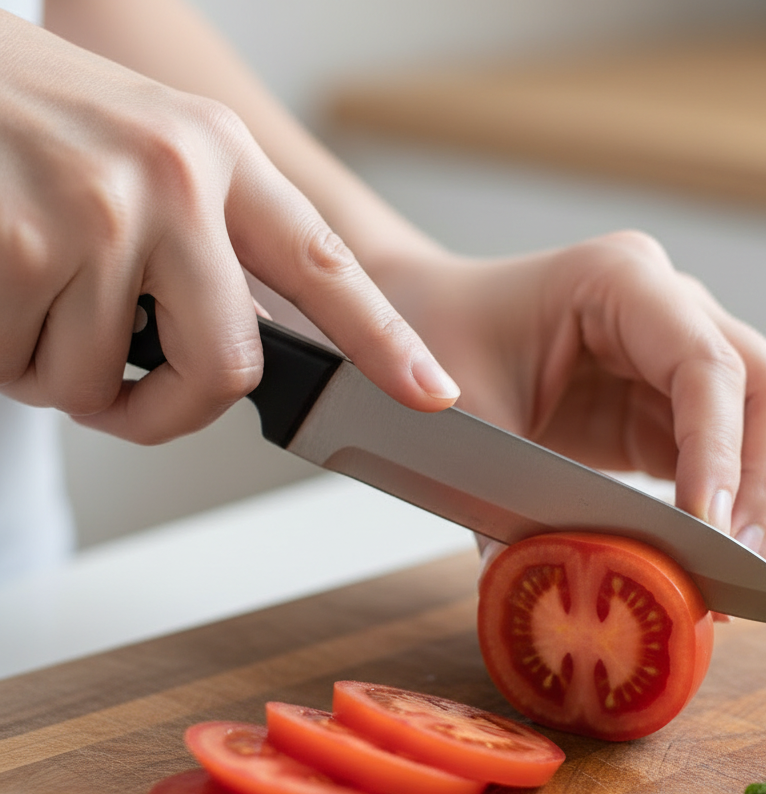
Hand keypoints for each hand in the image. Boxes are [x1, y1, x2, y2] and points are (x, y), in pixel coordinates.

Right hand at [0, 12, 457, 443]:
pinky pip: (26, 372)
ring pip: (103, 384)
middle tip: (120, 397)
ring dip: (59, 372)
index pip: (324, 265)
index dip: (386, 341)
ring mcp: (96, 213)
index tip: (432, 394)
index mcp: (218, 156)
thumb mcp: (142, 149)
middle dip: (167, 411)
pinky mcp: (15, 248)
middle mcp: (173, 180)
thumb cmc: (26, 119)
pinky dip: (3, 356)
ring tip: (26, 296)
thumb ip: (207, 241)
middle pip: (226, 368)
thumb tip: (236, 353)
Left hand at [379, 232, 765, 560]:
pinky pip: (736, 451)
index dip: (719, 451)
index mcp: (618, 280)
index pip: (704, 364)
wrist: (433, 319)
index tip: (708, 531)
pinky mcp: (674, 403)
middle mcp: (670, 306)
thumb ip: (508, 499)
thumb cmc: (443, 338)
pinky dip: (738, 503)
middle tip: (740, 568)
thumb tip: (552, 586)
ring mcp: (682, 351)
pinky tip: (714, 556)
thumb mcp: (466, 416)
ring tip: (735, 576)